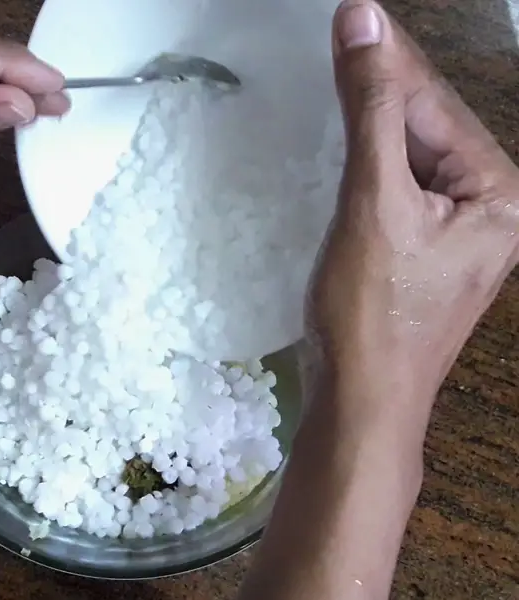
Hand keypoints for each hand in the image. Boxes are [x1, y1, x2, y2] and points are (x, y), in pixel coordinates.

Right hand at [306, 0, 518, 417]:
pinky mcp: (423, 250)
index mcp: (498, 191)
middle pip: (426, 128)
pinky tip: (343, 143)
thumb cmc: (372, 310)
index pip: (433, 106)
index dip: (388, 59)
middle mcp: (491, 206)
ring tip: (334, 79)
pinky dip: (366, 164)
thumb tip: (362, 21)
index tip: (350, 12)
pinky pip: (397, 190)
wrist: (360, 398)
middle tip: (338, 36)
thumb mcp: (373, 202)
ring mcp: (457, 231)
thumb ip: (372, 110)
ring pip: (408, 157)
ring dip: (369, 123)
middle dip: (380, 87)